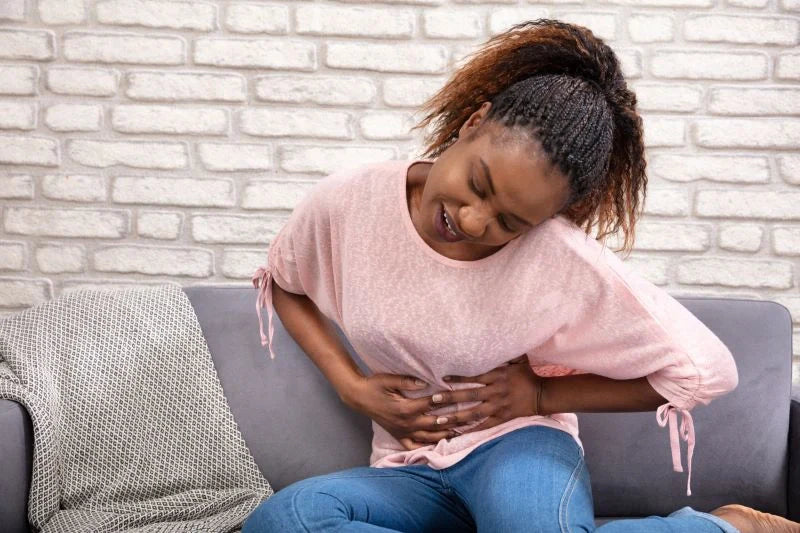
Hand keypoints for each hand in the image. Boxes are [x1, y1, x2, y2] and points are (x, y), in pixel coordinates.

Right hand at [341, 373, 461, 450]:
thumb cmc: (374, 385)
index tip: (461, 398)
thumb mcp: (388, 379)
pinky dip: (427, 446)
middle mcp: (406, 423)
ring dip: (445, 435)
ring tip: (461, 432)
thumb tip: (425, 382)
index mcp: (405, 408)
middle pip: (434, 423)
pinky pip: (415, 445)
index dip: (446, 401)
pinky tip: (438, 445)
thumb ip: (407, 380)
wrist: (358, 397)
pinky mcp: (399, 436)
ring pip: (428, 437)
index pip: (430, 404)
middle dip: (453, 421)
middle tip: (470, 418)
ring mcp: (402, 432)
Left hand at [427, 354, 545, 433]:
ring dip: (456, 417)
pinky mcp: (501, 418)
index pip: (474, 378)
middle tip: (433, 400)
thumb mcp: (518, 359)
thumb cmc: (527, 375)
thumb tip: (497, 333)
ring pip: (473, 414)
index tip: (442, 378)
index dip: (458, 378)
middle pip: (469, 396)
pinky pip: (484, 426)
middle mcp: (495, 392)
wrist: (541, 395)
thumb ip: (506, 350)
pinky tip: (457, 433)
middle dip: (451, 398)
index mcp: (497, 377)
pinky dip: (471, 430)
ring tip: (439, 420)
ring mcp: (498, 407)